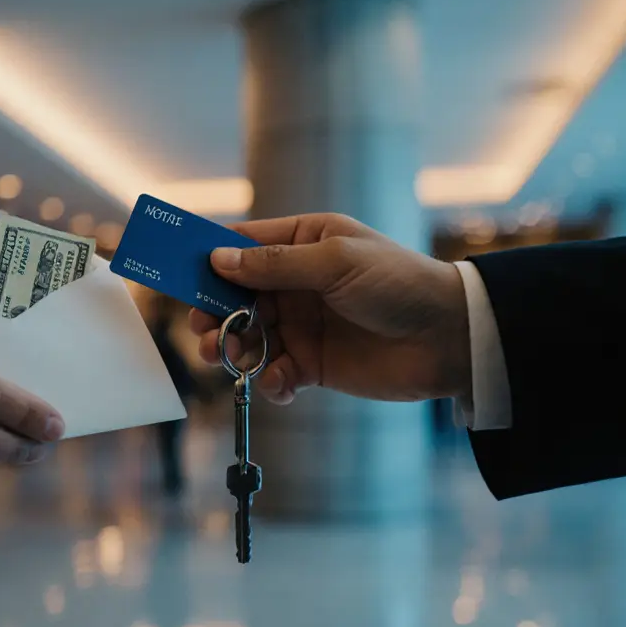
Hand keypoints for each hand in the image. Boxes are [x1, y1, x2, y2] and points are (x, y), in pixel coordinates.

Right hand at [190, 214, 470, 404]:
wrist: (451, 339)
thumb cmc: (400, 285)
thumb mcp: (336, 264)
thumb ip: (275, 265)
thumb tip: (218, 260)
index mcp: (305, 243)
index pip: (243, 245)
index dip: (206, 256)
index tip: (174, 271)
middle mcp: (298, 282)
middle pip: (235, 295)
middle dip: (212, 312)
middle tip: (200, 329)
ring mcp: (303, 324)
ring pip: (247, 336)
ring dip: (231, 349)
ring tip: (222, 360)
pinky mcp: (313, 364)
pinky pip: (274, 372)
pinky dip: (267, 381)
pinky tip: (278, 384)